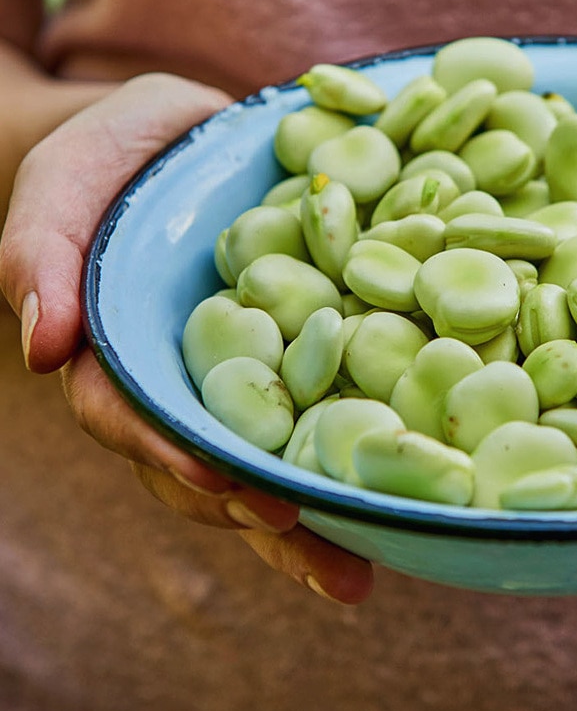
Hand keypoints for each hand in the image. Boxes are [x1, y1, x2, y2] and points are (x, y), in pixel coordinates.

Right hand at [0, 73, 373, 604]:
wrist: (176, 139)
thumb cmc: (112, 157)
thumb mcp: (67, 178)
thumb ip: (41, 250)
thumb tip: (44, 349)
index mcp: (122, 353)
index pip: (135, 420)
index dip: (175, 456)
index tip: (224, 483)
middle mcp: (184, 380)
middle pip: (210, 467)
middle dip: (261, 517)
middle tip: (327, 561)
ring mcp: (245, 371)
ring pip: (269, 457)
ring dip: (312, 521)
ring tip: (362, 572)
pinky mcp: (301, 346)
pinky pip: (325, 405)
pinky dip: (355, 449)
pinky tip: (401, 495)